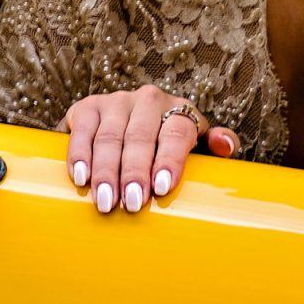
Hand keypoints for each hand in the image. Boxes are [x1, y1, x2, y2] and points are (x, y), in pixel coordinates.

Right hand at [63, 84, 238, 213]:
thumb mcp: (201, 144)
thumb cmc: (175, 145)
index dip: (169, 160)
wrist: (137, 122)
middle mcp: (148, 100)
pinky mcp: (88, 107)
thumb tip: (224, 145)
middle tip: (131, 203)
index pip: (176, 133)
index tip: (162, 188)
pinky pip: (81, 131)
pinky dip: (79, 155)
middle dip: (134, 173)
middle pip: (140, 138)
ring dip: (105, 171)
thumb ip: (219, 145)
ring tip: (105, 200)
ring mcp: (116, 101)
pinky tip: (80, 177)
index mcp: (180, 110)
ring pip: (109, 138)